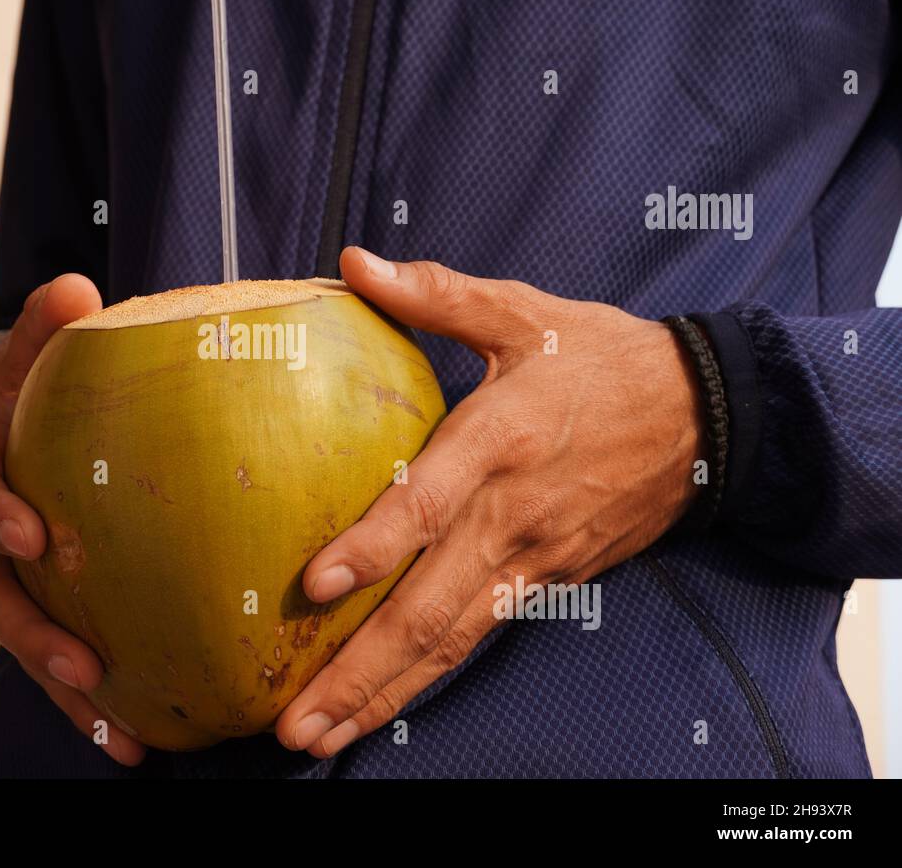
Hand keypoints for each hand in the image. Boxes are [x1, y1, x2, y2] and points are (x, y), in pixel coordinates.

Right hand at [0, 274, 145, 765]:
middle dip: (37, 638)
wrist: (2, 437)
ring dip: (69, 694)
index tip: (33, 534)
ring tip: (121, 737)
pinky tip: (136, 742)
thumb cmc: (24, 395)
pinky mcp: (42, 611)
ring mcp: (10, 584)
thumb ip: (45, 325)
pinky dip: (92, 706)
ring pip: (28, 647)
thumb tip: (74, 286)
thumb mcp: (28, 354)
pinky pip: (61, 663)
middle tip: (85, 667)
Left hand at [276, 247, 705, 757]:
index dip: (373, 545)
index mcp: (499, 441)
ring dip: (383, 695)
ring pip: (450, 640)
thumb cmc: (601, 358)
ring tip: (320, 738)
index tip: (313, 584)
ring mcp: (533, 559)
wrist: (706, 416)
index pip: (429, 504)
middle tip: (294, 724)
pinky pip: (477, 635)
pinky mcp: (548, 581)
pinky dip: (427, 677)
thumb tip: (351, 264)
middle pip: (430, 608)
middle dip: (360, 671)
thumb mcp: (521, 313)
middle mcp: (511, 514)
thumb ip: (434, 294)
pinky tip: (381, 705)